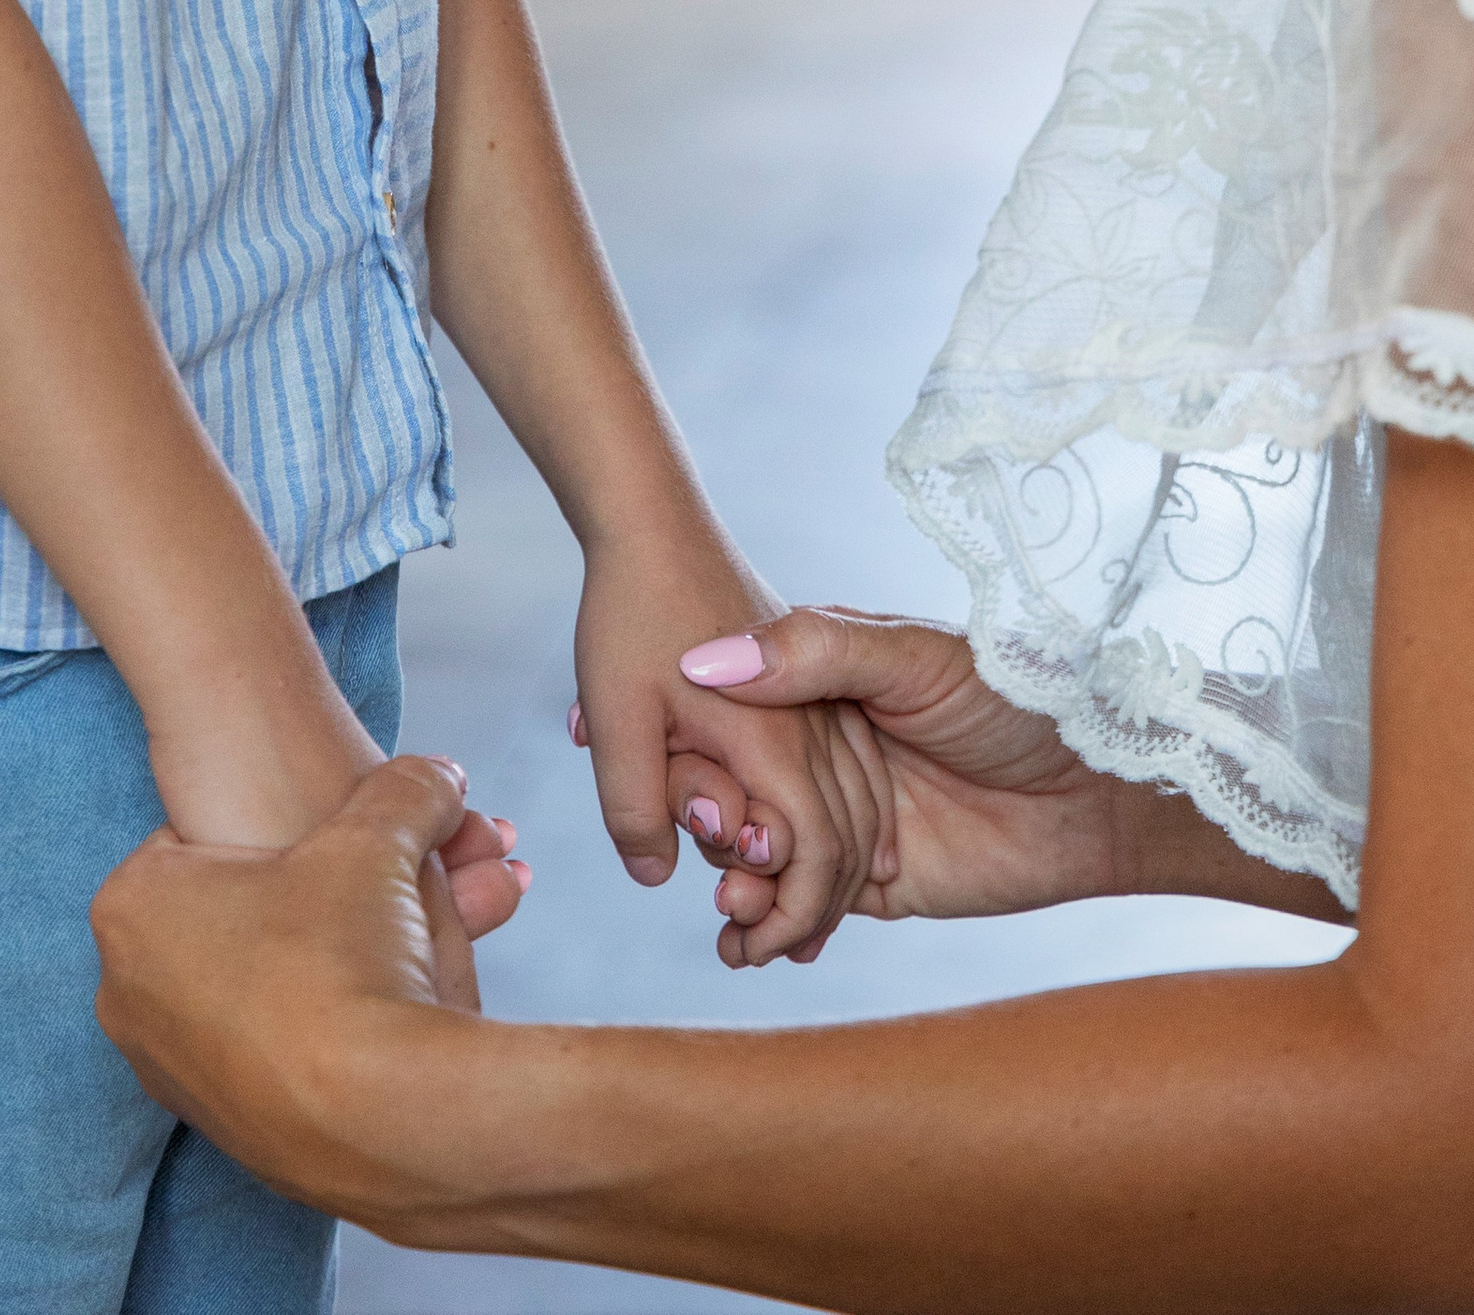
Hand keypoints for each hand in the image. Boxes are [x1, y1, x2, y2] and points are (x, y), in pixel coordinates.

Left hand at [93, 760, 516, 1223]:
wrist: (378, 1119)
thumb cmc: (344, 970)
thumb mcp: (377, 838)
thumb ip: (404, 789)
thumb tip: (434, 777)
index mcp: (135, 904)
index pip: (211, 828)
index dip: (288, 824)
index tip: (335, 838)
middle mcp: (127, 991)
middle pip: (235, 908)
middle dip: (311, 894)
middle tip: (373, 890)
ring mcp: (166, 1068)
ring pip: (253, 982)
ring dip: (319, 960)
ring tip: (392, 952)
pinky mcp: (216, 1124)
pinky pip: (265, 1049)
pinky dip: (315, 1028)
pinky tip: (373, 1017)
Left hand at [571, 532, 887, 964]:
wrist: (655, 524)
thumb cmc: (631, 613)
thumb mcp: (615, 717)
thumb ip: (637, 807)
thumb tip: (659, 879)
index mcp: (777, 742)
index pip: (815, 860)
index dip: (789, 919)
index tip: (743, 948)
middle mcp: (818, 725)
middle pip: (846, 846)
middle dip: (808, 912)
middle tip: (746, 948)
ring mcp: (822, 702)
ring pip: (858, 810)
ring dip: (827, 875)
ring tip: (770, 917)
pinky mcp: (814, 686)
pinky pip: (853, 771)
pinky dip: (840, 824)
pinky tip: (798, 846)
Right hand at [662, 606, 1207, 952]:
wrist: (1103, 792)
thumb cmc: (1017, 698)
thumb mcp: (915, 657)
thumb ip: (817, 651)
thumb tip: (709, 659)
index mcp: (824, 684)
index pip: (736, 722)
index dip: (705, 761)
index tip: (693, 794)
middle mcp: (827, 753)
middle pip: (741, 799)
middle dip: (719, 840)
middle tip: (722, 874)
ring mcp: (849, 821)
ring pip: (765, 862)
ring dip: (740, 894)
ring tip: (737, 921)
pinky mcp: (876, 885)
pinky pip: (808, 911)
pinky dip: (774, 933)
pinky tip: (753, 949)